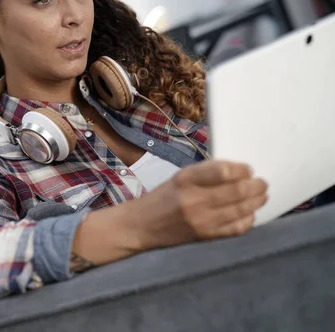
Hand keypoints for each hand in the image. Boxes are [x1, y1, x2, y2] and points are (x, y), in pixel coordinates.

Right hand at [130, 160, 267, 250]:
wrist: (143, 225)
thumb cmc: (163, 198)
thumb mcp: (180, 177)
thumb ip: (206, 173)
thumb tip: (238, 171)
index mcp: (186, 179)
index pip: (223, 171)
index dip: (241, 170)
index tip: (248, 169)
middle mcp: (194, 199)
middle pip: (238, 191)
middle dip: (256, 185)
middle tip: (262, 182)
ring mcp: (202, 220)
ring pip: (242, 209)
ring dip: (257, 201)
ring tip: (261, 195)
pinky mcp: (206, 236)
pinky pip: (237, 228)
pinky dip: (249, 219)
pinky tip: (250, 213)